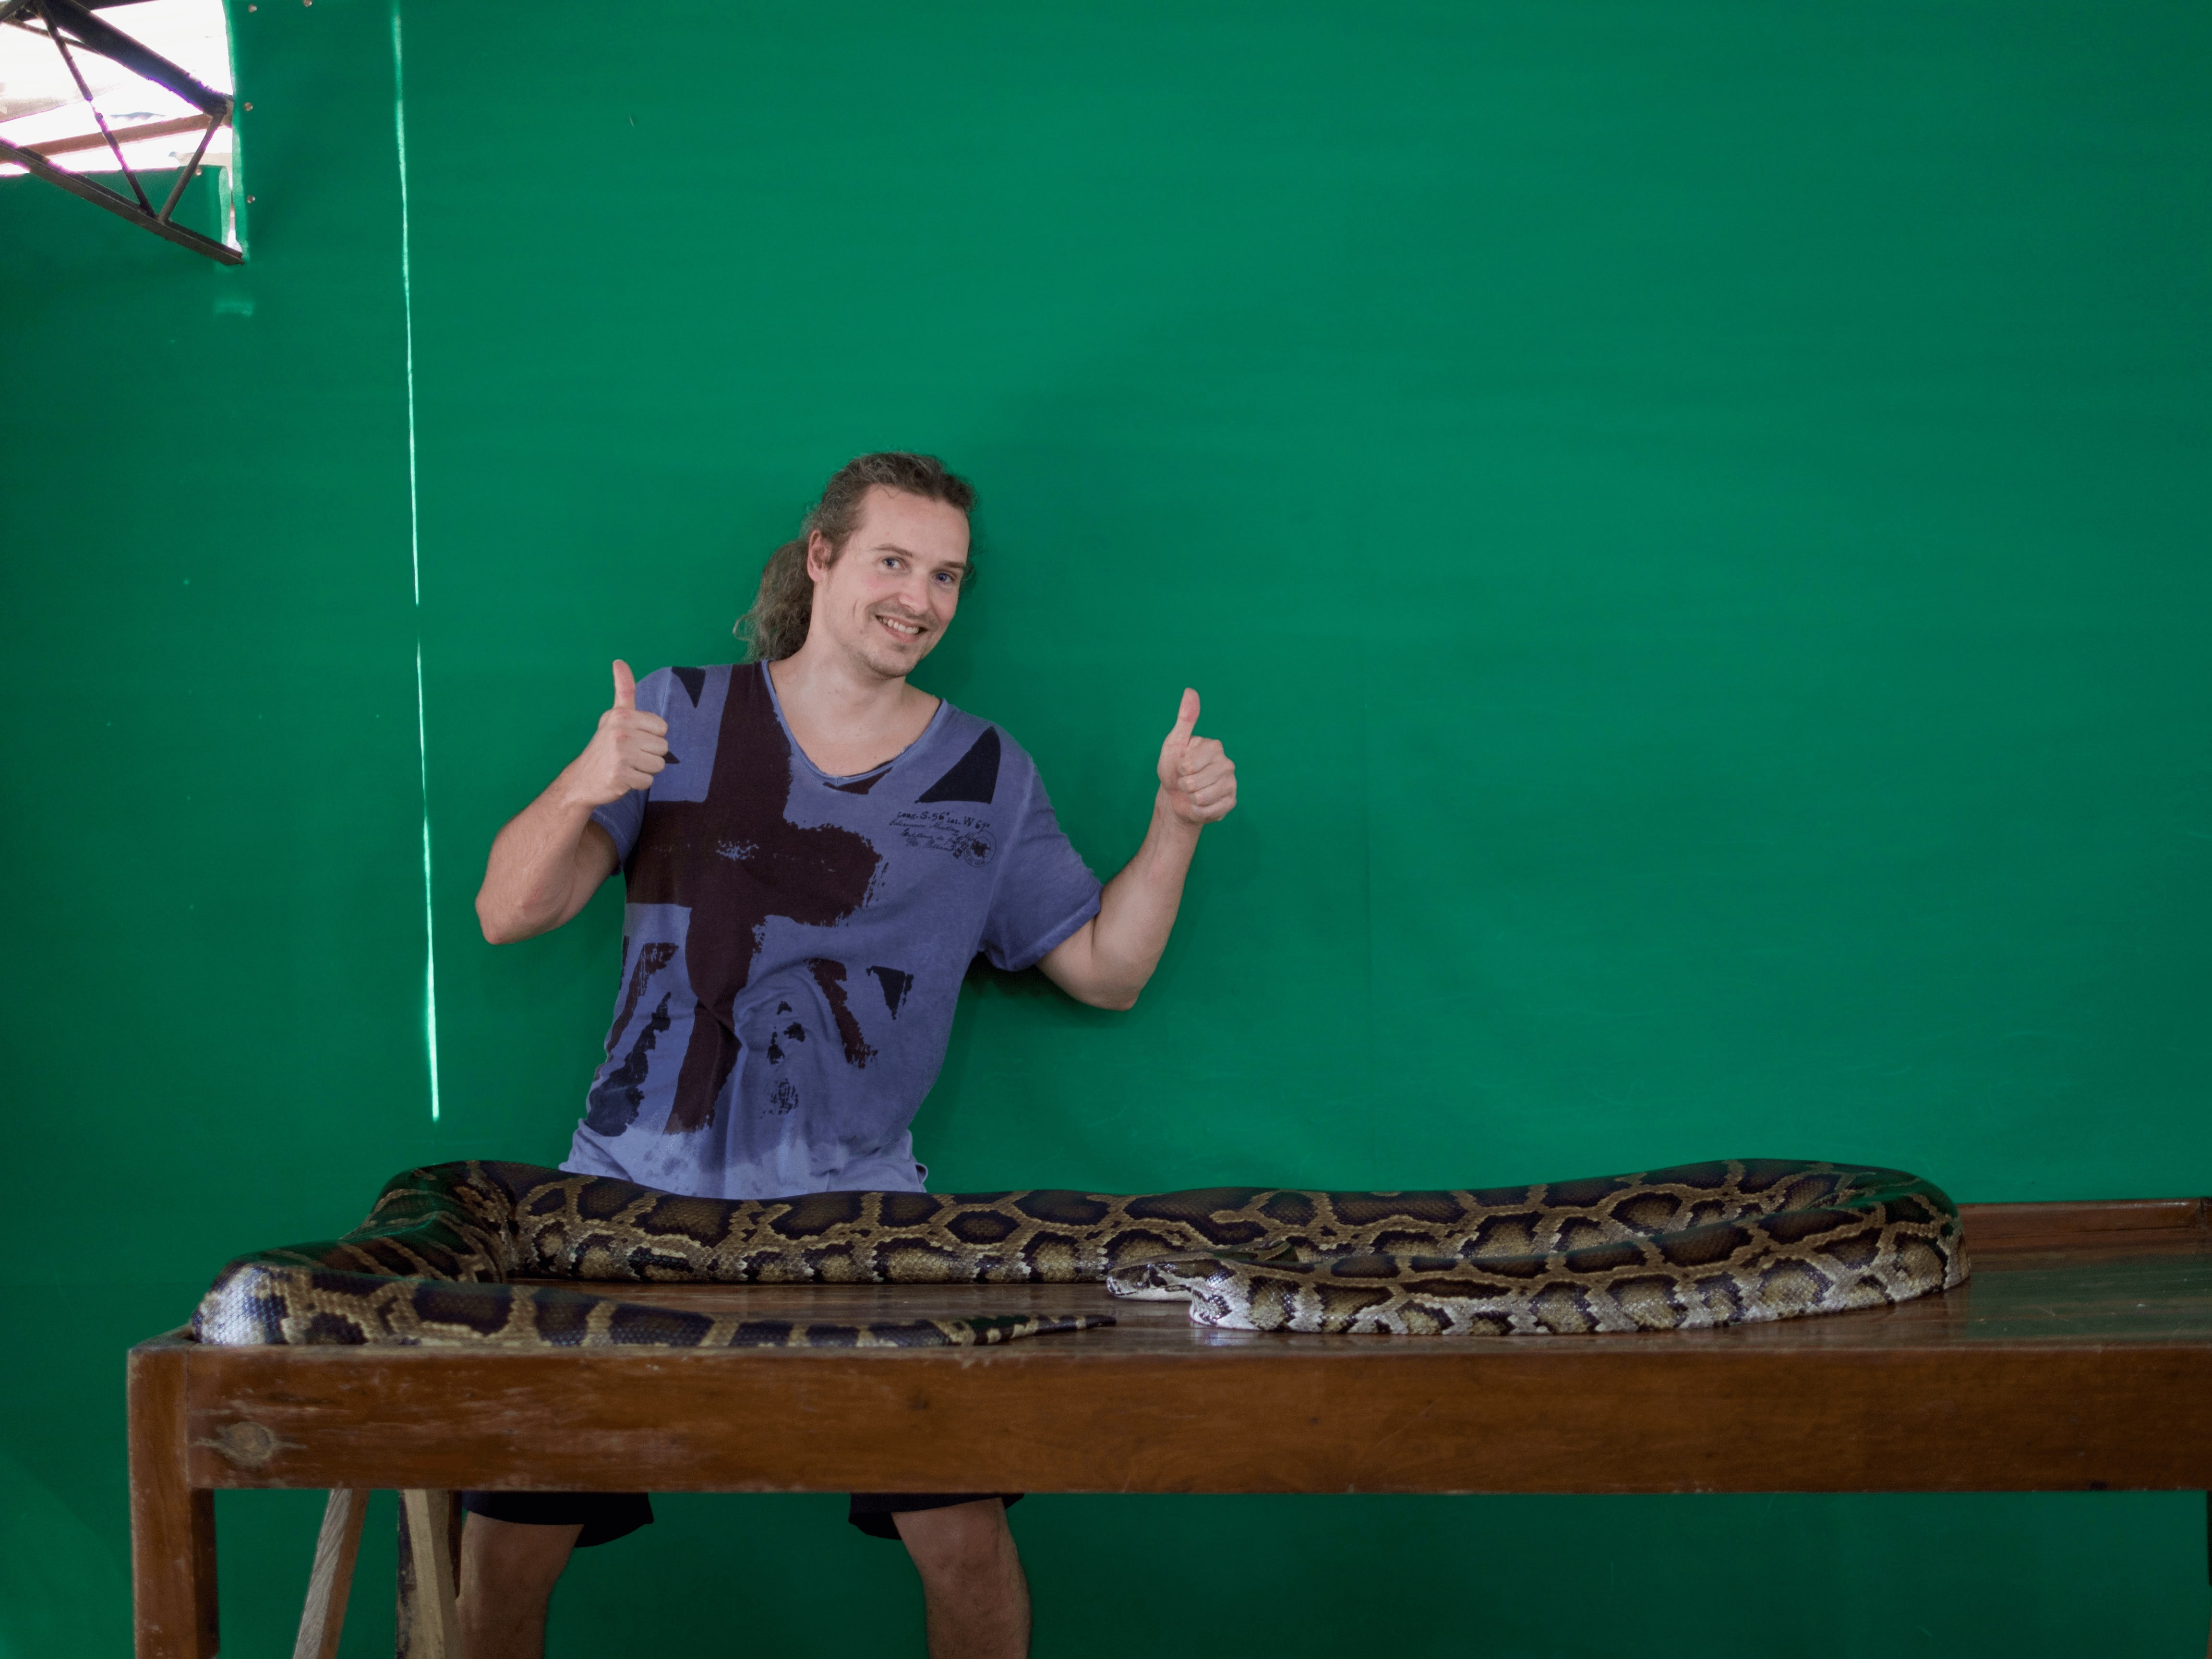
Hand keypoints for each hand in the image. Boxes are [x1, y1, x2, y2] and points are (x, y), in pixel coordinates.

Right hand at [567, 660, 668, 805]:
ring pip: (659, 765)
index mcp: (622, 715)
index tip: (633, 738)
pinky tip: (623, 777)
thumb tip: (619, 661)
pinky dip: (638, 782)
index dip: (651, 736)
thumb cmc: (604, 746)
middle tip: (628, 755)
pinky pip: (648, 781)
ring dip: (645, 769)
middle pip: (663, 747)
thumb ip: (623, 690)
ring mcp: (620, 754)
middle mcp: (620, 732)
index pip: (662, 728)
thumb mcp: (613, 715)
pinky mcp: (620, 775)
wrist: (582, 779)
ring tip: (627, 765)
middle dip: (649, 754)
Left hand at [1156, 688, 1235, 826]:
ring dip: (1191, 799)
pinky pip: (1210, 811)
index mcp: (1214, 747)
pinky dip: (1199, 811)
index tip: (1181, 767)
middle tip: (1186, 782)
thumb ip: (1185, 719)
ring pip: (1203, 798)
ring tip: (1192, 793)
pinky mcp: (1231, 802)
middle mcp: (1227, 763)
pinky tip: (1200, 804)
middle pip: (1196, 783)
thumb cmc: (1174, 768)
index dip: (1179, 770)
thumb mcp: (1175, 743)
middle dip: (1184, 786)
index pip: (1189, 764)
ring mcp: (1231, 784)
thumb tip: (1190, 690)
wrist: (1176, 797)